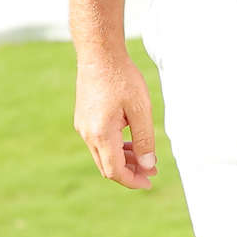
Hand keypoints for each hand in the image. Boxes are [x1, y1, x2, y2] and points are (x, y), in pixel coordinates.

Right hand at [74, 51, 157, 188]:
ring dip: (123, 159)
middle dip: (130, 172)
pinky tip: (130, 141)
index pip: (115, 171)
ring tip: (145, 156)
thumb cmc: (122, 77)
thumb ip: (144, 139)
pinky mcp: (84, 118)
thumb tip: (147, 164)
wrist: (99, 54)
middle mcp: (88, 134)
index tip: (150, 182)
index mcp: (101, 134)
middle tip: (152, 169)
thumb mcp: (141, 109)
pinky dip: (115, 147)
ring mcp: (83, 126)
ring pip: (103, 155)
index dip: (133, 181)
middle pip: (107, 167)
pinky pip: (99, 142)